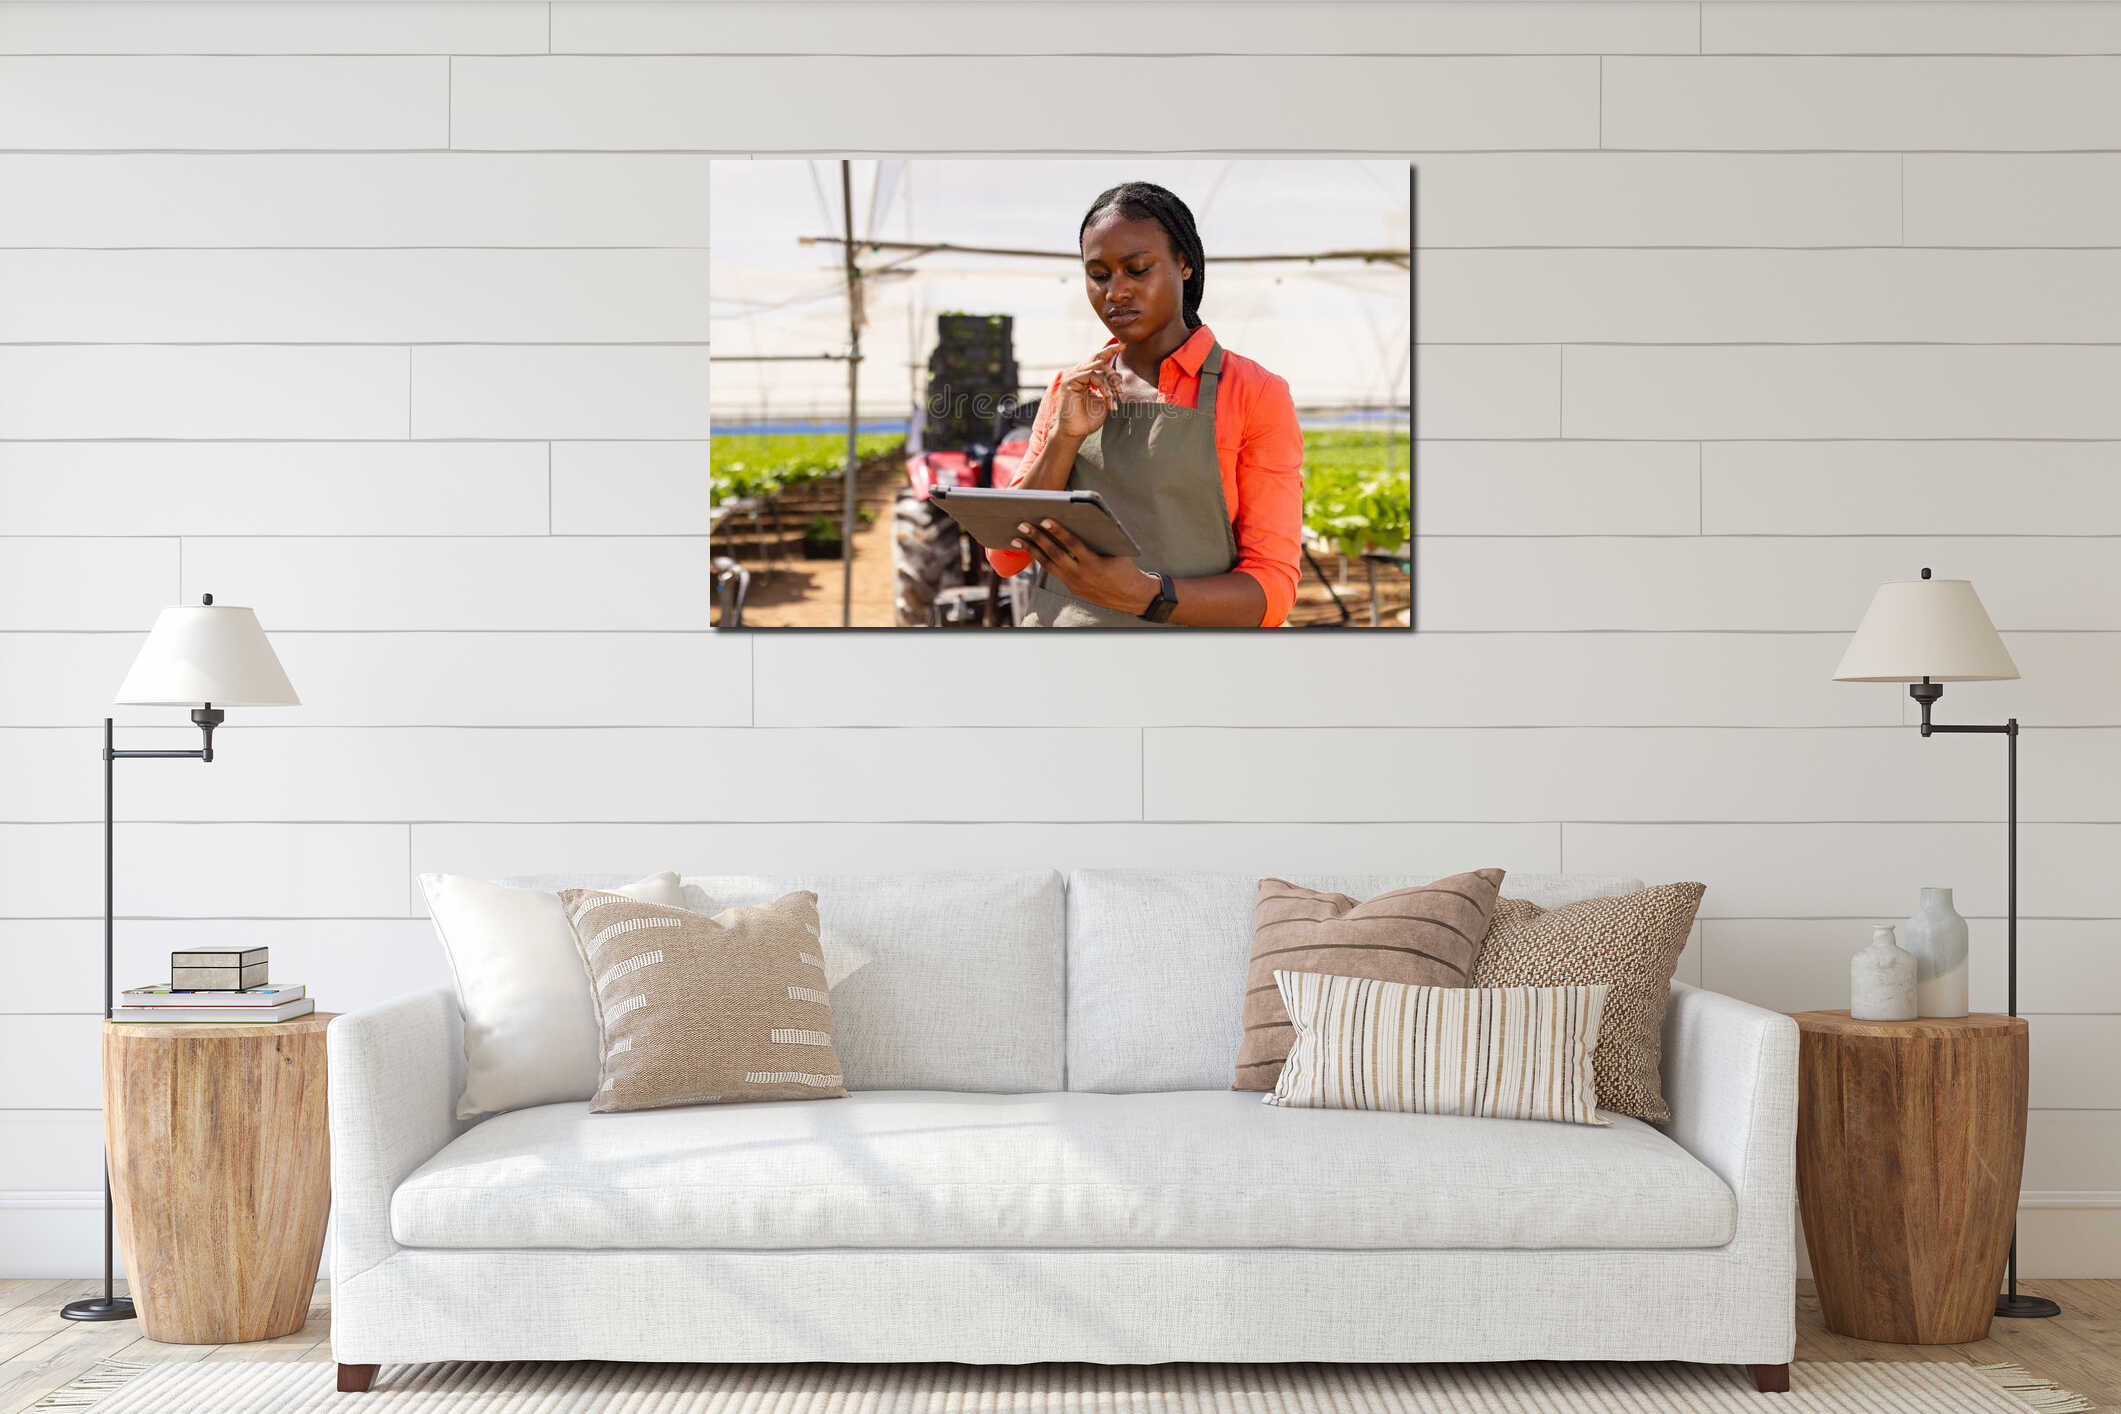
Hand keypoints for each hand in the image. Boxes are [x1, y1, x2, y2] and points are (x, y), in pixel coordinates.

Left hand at [1012, 517, 1158, 615]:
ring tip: (1017, 538)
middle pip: (1054, 554)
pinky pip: (1053, 571)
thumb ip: (1095, 538)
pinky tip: (1031, 550)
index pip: (1072, 544)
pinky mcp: (1072, 588)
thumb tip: (1075, 518)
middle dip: (1036, 538)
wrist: (1132, 596)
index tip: (1045, 519)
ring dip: (1032, 550)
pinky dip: (1040, 559)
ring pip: (1048, 565)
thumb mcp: (1114, 550)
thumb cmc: (1125, 566)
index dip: (1058, 531)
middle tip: (1021, 525)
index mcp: (1094, 563)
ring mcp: (1075, 583)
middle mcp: (1081, 575)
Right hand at [1052, 345, 1120, 439]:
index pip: (1097, 358)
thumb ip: (1109, 386)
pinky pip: (1092, 375)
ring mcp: (1072, 376)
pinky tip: (1108, 397)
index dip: (1110, 350)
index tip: (1124, 345)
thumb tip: (1118, 376)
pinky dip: (1104, 385)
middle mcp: (1077, 374)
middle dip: (1113, 373)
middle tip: (1121, 390)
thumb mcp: (1104, 399)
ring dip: (1110, 382)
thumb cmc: (1089, 419)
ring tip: (1116, 396)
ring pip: (1097, 367)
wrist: (1076, 432)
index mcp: (1085, 376)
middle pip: (1098, 359)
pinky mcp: (1070, 382)